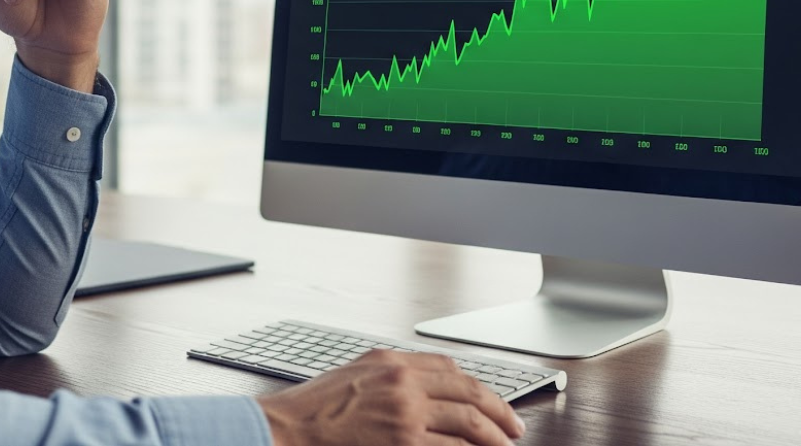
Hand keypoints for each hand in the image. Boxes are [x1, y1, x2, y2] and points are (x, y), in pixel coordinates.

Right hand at [256, 350, 524, 445]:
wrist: (286, 430)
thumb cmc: (311, 409)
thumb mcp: (354, 373)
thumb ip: (390, 374)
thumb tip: (424, 382)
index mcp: (392, 362)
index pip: (451, 369)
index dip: (479, 387)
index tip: (491, 402)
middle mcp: (403, 383)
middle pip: (469, 394)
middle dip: (500, 412)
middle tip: (514, 428)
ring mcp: (405, 415)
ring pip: (468, 424)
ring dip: (494, 438)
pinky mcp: (403, 444)